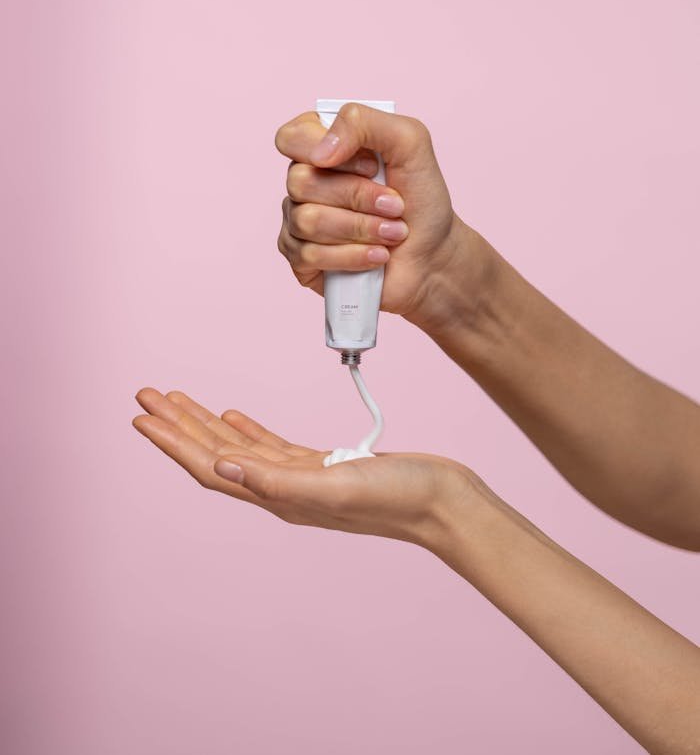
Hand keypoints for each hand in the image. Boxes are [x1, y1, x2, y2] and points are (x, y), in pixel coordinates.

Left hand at [132, 387, 473, 545]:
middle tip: (146, 394)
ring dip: (206, 422)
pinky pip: (270, 446)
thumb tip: (221, 469)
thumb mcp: (335, 487)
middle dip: (179, 424)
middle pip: (216, 453)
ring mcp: (300, 479)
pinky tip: (233, 417)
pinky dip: (247, 428)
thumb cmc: (397, 497)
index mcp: (278, 496)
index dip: (174, 442)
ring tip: (178, 400)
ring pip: (239, 446)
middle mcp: (281, 489)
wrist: (442, 502)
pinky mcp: (321, 466)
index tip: (141, 416)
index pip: (211, 467)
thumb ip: (277, 481)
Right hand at [275, 103, 473, 327]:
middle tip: (394, 205)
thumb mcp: (408, 141)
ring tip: (392, 233)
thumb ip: (363, 122)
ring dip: (362, 228)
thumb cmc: (420, 197)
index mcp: (321, 146)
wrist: (434, 252)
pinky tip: (377, 256)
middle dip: (358, 196)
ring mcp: (297, 222)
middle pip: (300, 181)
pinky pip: (310, 256)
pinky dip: (353, 256)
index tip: (372, 166)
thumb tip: (321, 153)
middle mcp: (303, 182)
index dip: (328, 152)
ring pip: (307, 220)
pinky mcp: (301, 260)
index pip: (291, 137)